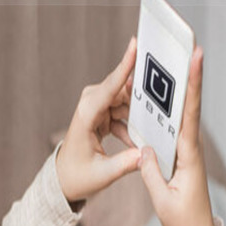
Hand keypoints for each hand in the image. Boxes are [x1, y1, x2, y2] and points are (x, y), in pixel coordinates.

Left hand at [55, 37, 140, 203]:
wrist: (64, 179)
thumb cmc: (77, 176)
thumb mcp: (103, 174)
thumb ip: (126, 164)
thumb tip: (146, 155)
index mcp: (86, 116)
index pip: (108, 88)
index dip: (123, 67)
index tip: (134, 46)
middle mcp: (90, 106)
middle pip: (121, 90)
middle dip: (140, 94)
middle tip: (162, 96)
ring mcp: (96, 108)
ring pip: (125, 100)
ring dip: (138, 113)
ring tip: (150, 126)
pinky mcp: (101, 113)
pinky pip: (123, 110)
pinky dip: (132, 124)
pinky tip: (137, 140)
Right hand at [137, 46, 214, 225]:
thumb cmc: (183, 222)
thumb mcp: (162, 200)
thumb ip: (149, 172)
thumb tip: (142, 148)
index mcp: (189, 157)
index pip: (191, 115)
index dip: (194, 85)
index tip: (197, 57)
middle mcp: (191, 149)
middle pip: (188, 106)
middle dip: (185, 76)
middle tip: (181, 45)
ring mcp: (187, 152)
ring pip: (179, 116)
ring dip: (172, 92)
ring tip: (162, 66)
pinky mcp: (181, 158)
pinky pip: (171, 130)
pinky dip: (162, 115)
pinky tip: (150, 102)